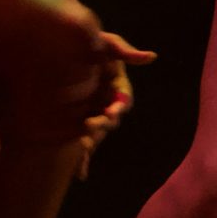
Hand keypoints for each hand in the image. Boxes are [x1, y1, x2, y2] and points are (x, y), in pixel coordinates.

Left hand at [75, 28, 156, 172]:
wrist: (64, 47)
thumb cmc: (90, 44)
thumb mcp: (107, 42)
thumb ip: (125, 51)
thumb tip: (152, 56)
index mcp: (118, 88)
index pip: (123, 101)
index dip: (119, 107)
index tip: (112, 111)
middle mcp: (109, 105)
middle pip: (110, 120)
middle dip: (103, 125)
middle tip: (90, 125)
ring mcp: (95, 115)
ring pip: (98, 134)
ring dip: (93, 142)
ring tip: (84, 148)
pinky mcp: (81, 123)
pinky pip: (85, 143)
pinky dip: (84, 159)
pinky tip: (80, 174)